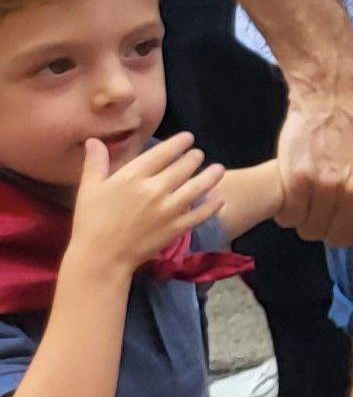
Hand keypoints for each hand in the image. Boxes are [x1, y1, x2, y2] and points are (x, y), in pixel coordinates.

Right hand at [59, 133, 226, 283]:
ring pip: (198, 187)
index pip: (163, 152)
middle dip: (194, 157)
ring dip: (211, 176)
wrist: (100, 258)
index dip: (179, 142)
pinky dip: (213, 205)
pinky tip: (219, 198)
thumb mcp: (88, 188)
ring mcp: (169, 209)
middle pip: (184, 167)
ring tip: (218, 169)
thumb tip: (93, 139)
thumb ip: (95, 162)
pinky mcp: (177, 227)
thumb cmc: (91, 221)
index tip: (188, 138)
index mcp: (133, 176)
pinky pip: (201, 213)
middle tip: (198, 154)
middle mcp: (155, 189)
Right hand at [276, 75, 352, 250]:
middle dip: (335, 229)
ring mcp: (326, 187)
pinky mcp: (298, 178)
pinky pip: (289, 217)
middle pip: (338, 239)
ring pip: (312, 231)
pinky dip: (290, 212)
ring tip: (314, 202)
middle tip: (332, 210)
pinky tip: (298, 195)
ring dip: (311, 222)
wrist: (339, 96)